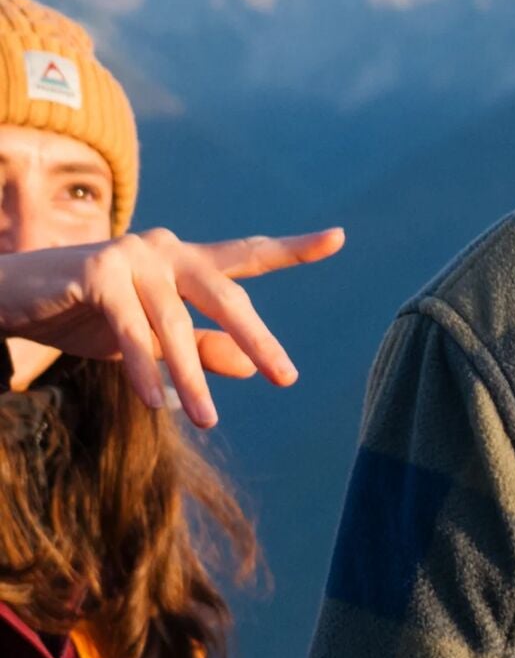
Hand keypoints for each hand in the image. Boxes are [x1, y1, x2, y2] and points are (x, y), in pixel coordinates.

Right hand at [0, 227, 344, 428]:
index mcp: (184, 260)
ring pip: (175, 323)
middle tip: (287, 379)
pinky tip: (151, 400)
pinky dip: (141, 367)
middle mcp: (164, 249)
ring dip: (191, 376)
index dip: (292, 248)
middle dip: (257, 338)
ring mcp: (131, 255)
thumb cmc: (85, 317)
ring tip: (206, 420)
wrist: (11, 300)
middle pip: (225, 293)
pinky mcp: (97, 270)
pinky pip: (131, 328)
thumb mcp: (153, 340)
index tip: (339, 237)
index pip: (246, 255)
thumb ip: (202, 348)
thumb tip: (252, 367)